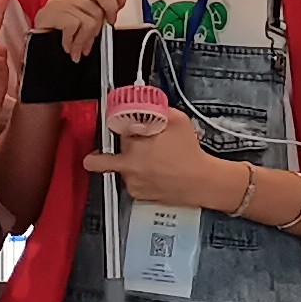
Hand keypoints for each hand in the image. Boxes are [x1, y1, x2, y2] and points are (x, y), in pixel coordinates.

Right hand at [34, 0, 126, 60]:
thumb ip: (106, 4)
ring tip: (77, 46)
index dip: (110, 3)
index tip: (111, 18)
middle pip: (96, 9)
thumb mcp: (87, 14)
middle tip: (88, 40)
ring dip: (84, 40)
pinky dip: (73, 41)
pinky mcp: (50, 13)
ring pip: (88, 21)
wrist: (36, 40)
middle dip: (96, 30)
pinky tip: (68, 45)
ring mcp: (57, 0)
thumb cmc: (61, 26)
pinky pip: (74, 27)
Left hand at [83, 121, 236, 210]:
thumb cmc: (190, 155)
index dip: (118, 128)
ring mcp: (131, 183)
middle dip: (101, 152)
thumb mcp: (177, 121)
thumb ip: (158, 111)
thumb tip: (150, 106)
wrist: (200, 182)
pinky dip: (136, 176)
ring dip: (126, 163)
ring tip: (148, 160)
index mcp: (133, 146)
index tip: (121, 128)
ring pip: (118, 169)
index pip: (113, 132)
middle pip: (100, 158)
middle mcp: (128, 167)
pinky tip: (152, 171)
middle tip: (105, 150)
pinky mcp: (137, 195)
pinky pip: (130, 181)